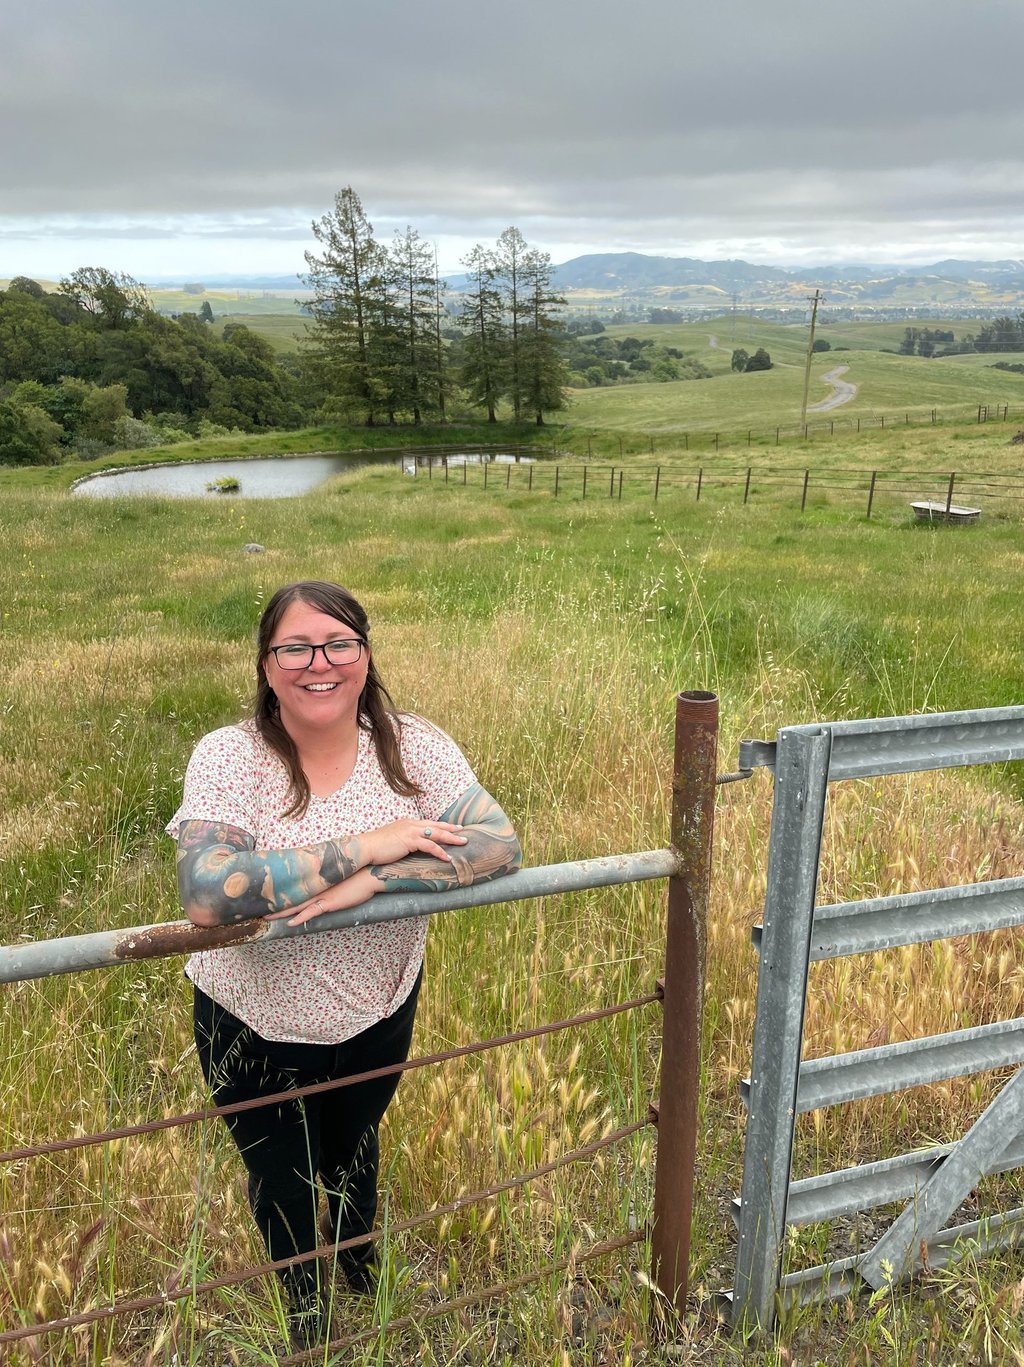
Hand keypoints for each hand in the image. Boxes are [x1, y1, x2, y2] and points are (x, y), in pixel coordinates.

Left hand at [265, 867, 379, 925]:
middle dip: (274, 904)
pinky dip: (301, 917)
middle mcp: (316, 888)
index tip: (268, 897)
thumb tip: (319, 885)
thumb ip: (327, 882)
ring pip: (297, 905)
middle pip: (291, 897)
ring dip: (281, 912)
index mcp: (316, 882)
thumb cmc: (356, 877)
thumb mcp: (338, 878)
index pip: (294, 889)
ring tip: (267, 916)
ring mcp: (322, 895)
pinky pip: (312, 912)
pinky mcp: (330, 902)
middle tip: (258, 907)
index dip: (281, 894)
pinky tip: (291, 922)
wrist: (369, 875)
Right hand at [360, 819, 467, 866]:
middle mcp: (411, 824)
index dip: (442, 826)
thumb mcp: (393, 840)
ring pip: (437, 834)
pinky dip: (440, 852)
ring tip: (463, 843)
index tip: (453, 827)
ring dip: (451, 839)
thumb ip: (403, 840)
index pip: (429, 823)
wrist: (365, 847)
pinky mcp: (410, 841)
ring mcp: (411, 831)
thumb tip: (409, 846)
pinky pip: (430, 846)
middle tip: (463, 831)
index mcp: (407, 823)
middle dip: (451, 829)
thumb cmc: (376, 847)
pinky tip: (448, 857)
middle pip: (436, 826)